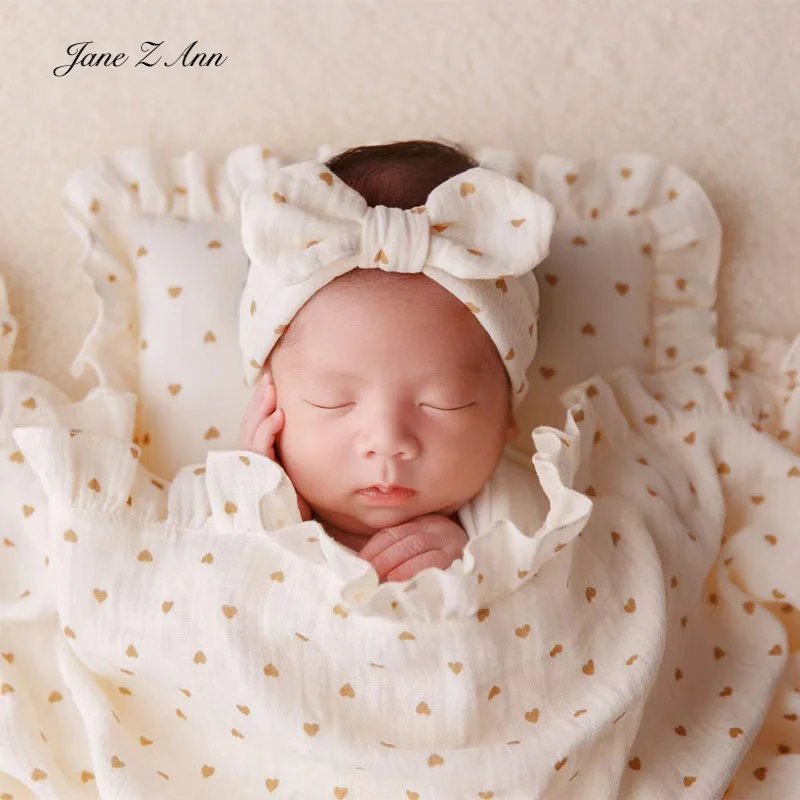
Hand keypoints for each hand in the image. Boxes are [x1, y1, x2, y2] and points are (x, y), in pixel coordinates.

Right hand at [239, 367, 312, 521]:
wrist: (292, 544)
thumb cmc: (297, 514)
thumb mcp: (294, 479)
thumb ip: (290, 457)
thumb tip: (294, 426)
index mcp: (259, 467)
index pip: (255, 433)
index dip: (261, 410)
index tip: (271, 388)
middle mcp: (250, 470)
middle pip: (250, 429)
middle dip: (259, 403)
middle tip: (269, 380)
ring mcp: (250, 475)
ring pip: (251, 436)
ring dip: (261, 410)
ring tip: (271, 390)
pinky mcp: (255, 482)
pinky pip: (258, 453)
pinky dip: (266, 432)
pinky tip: (278, 417)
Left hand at [357, 513, 467, 582]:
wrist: (487, 569)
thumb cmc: (442, 563)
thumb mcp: (421, 547)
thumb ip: (398, 550)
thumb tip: (363, 564)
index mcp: (427, 522)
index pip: (394, 531)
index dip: (373, 548)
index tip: (357, 564)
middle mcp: (441, 529)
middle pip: (404, 540)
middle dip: (380, 559)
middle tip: (362, 577)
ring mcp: (453, 545)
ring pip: (416, 548)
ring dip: (392, 566)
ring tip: (375, 581)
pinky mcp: (461, 563)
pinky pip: (433, 565)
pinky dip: (412, 573)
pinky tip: (398, 583)